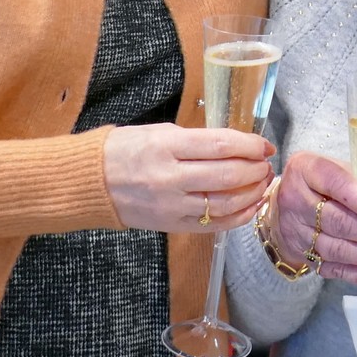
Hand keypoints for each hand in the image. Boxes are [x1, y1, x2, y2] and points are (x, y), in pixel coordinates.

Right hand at [102, 123, 273, 232]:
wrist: (91, 182)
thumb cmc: (125, 150)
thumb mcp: (158, 132)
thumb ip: (196, 140)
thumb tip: (235, 146)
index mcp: (166, 146)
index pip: (220, 145)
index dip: (249, 145)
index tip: (264, 144)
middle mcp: (170, 177)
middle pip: (227, 175)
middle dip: (254, 169)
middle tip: (266, 164)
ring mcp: (171, 205)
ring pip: (224, 203)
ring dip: (251, 193)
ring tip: (262, 183)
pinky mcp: (171, 225)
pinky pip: (213, 225)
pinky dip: (238, 217)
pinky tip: (250, 206)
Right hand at [271, 152, 356, 287]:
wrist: (285, 204)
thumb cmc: (320, 181)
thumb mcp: (343, 168)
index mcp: (307, 170)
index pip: (337, 185)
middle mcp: (297, 200)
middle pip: (338, 222)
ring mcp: (298, 231)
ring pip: (337, 248)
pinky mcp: (304, 255)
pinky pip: (334, 269)